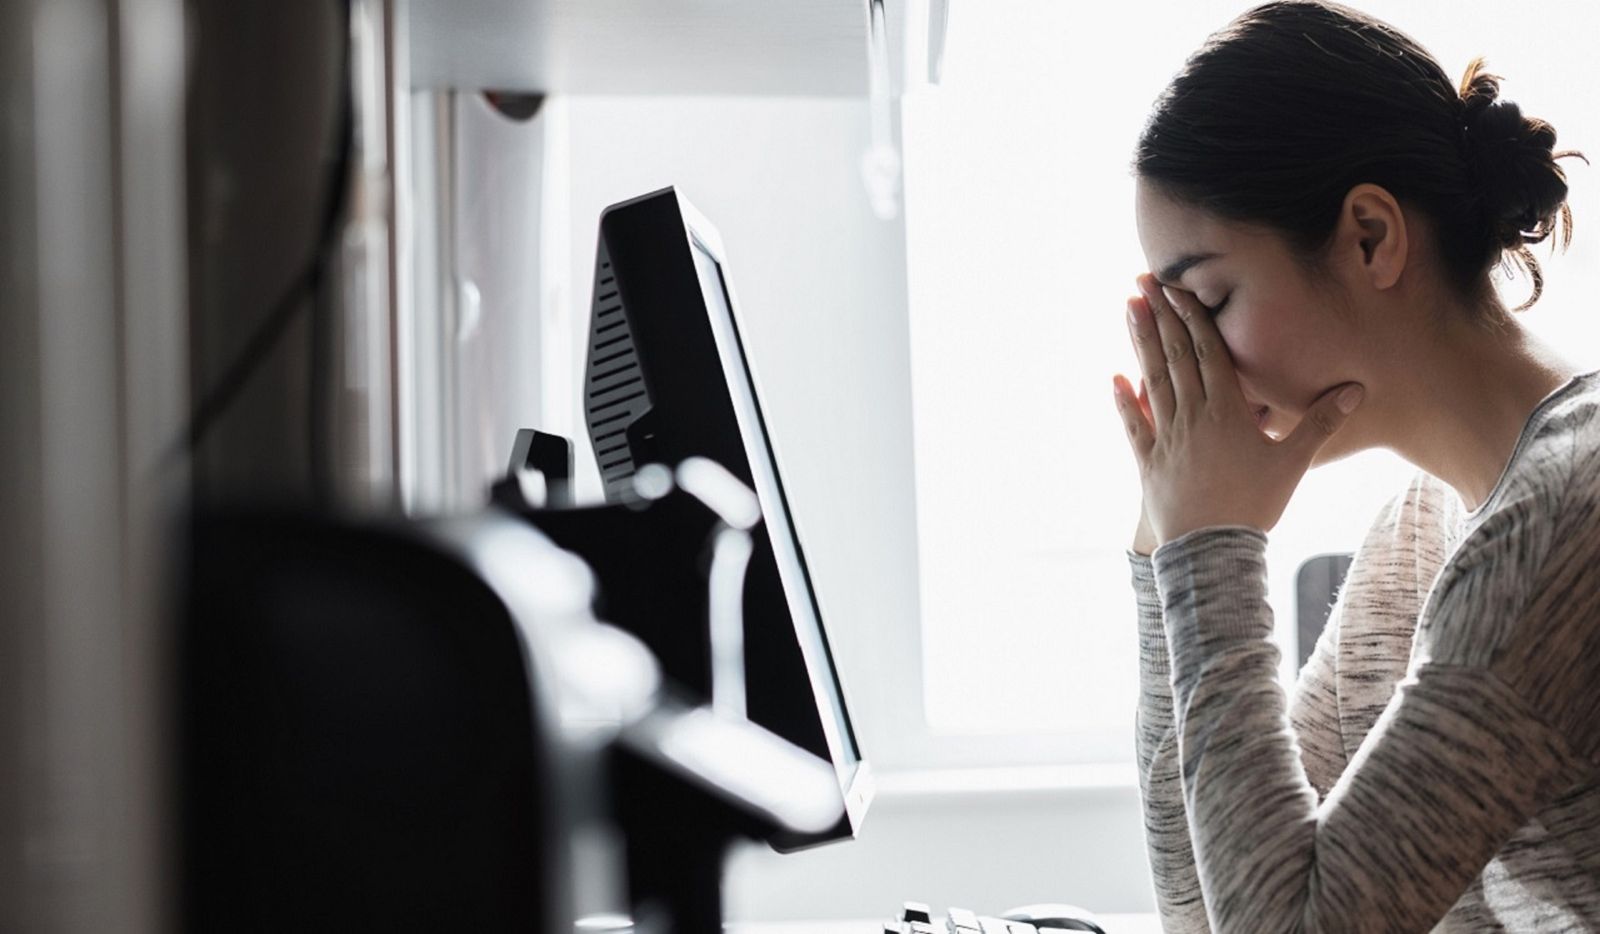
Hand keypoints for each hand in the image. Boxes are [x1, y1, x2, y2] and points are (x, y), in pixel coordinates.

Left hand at [1111, 274, 1364, 548]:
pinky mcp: (1147, 463)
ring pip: (1152, 381)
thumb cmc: (1256, 505)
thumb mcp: (1293, 461)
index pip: (1208, 353)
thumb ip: (1322, 422)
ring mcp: (1166, 438)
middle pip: (1175, 357)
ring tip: (1129, 309)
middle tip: (1144, 281)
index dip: (1193, 318)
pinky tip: (1114, 377)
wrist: (1213, 550)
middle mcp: (1192, 417)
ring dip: (1140, 343)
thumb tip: (1358, 389)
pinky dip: (1124, 400)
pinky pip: (1133, 425)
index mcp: (1226, 411)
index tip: (1178, 287)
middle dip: (1161, 316)